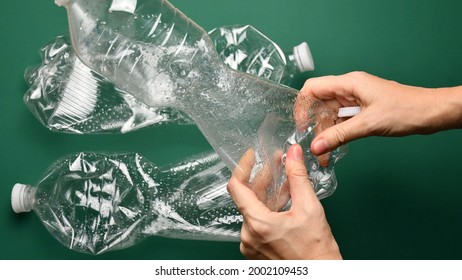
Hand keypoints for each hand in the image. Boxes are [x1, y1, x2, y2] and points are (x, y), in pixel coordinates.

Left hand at [227, 144, 341, 259]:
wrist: (319, 276)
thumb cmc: (316, 251)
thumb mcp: (309, 208)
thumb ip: (298, 177)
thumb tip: (293, 154)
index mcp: (257, 224)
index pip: (236, 187)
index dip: (243, 167)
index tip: (251, 156)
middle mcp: (248, 235)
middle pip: (247, 198)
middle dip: (263, 178)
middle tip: (277, 163)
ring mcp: (250, 244)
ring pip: (253, 210)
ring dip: (268, 194)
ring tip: (285, 181)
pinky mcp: (255, 250)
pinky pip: (257, 223)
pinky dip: (268, 210)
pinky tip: (283, 200)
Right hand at [296, 71, 440, 155]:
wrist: (432, 113)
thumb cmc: (407, 109)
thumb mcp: (368, 124)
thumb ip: (339, 135)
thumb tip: (316, 146)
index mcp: (349, 83)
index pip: (313, 88)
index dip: (302, 105)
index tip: (300, 125)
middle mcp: (350, 89)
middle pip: (320, 104)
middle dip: (314, 125)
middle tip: (313, 145)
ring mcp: (356, 100)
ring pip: (330, 114)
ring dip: (325, 132)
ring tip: (324, 153)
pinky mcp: (363, 110)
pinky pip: (342, 121)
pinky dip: (337, 133)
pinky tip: (335, 147)